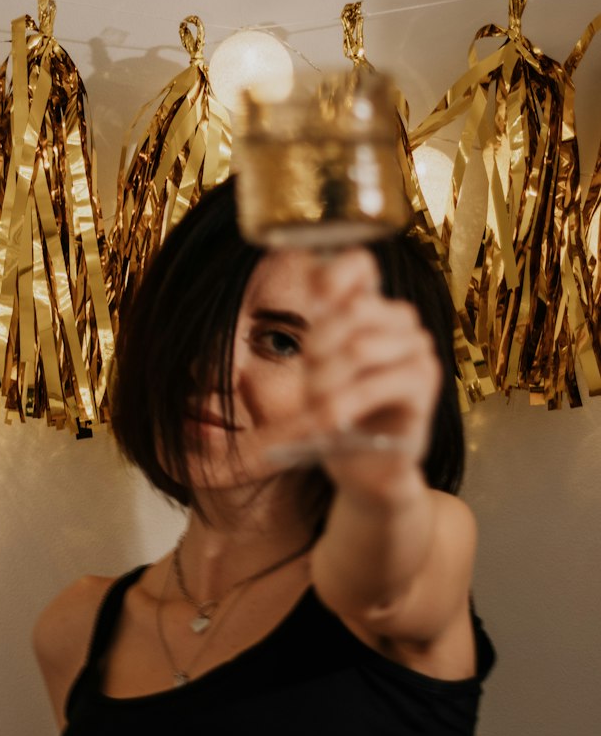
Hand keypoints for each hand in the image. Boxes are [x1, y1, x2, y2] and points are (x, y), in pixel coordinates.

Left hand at [294, 248, 440, 491]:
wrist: (364, 470)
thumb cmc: (340, 416)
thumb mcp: (318, 371)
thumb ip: (322, 333)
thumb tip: (318, 288)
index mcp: (373, 311)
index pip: (361, 265)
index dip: (335, 273)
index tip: (313, 302)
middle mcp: (401, 322)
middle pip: (353, 308)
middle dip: (318, 350)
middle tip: (309, 388)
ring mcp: (418, 349)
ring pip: (359, 348)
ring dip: (328, 384)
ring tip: (320, 414)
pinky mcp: (426, 383)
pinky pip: (380, 382)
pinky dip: (347, 405)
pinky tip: (333, 423)